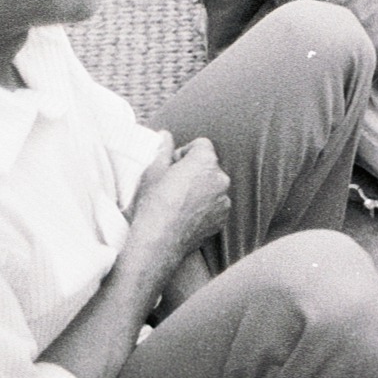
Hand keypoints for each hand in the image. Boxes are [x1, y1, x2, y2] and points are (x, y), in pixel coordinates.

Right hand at [124, 137, 231, 271]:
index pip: (201, 145)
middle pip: (208, 166)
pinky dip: (204, 207)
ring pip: (212, 187)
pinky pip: (215, 205)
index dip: (185, 153)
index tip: (172, 165)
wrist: (160, 241)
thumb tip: (166, 136)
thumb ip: (164, 150)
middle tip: (173, 184)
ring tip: (178, 203)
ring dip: (200, 189)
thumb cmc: (154, 204)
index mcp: (205, 161)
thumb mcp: (153, 171)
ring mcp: (224, 200)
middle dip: (194, 171)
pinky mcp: (223, 218)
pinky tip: (185, 215)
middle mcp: (221, 178)